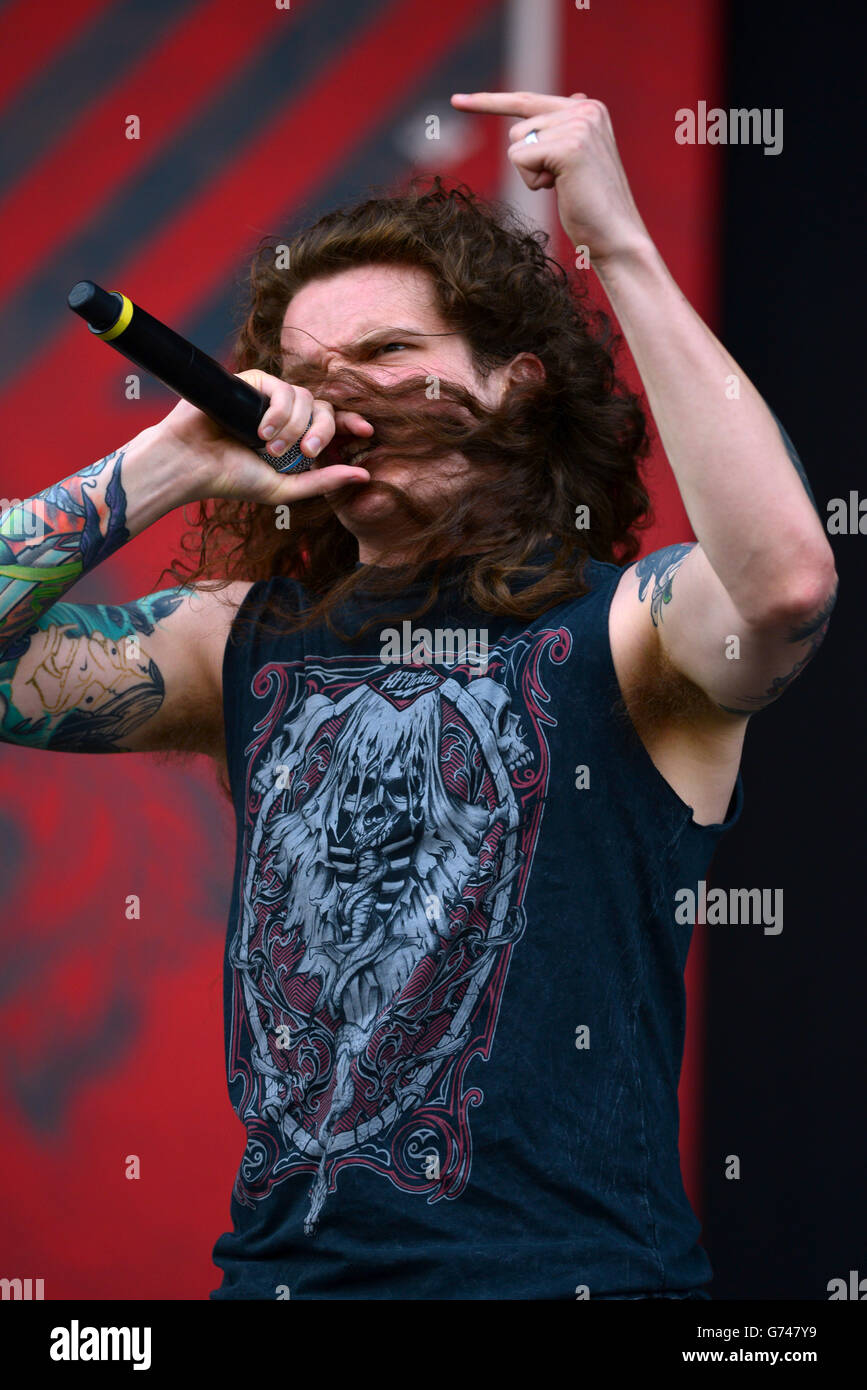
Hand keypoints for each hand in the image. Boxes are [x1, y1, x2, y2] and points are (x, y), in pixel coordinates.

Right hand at [153, 369, 373, 504]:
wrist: (190, 466)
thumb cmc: (232, 479)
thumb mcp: (285, 487)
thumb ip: (322, 481)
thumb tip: (365, 476)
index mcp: (296, 437)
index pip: (331, 422)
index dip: (351, 422)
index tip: (367, 432)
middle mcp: (285, 415)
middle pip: (323, 408)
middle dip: (322, 430)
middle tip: (306, 453)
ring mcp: (268, 398)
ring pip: (304, 397)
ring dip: (294, 425)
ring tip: (270, 447)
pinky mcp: (250, 383)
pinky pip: (280, 386)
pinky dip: (279, 410)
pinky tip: (262, 430)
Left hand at [450, 90, 650, 267]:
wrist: (615, 237)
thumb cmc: (592, 208)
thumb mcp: (577, 161)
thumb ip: (568, 130)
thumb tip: (573, 97)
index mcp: (589, 109)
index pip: (527, 100)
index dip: (489, 102)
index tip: (456, 101)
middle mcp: (585, 109)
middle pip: (519, 127)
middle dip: (529, 161)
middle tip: (560, 182)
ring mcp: (578, 126)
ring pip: (517, 143)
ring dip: (531, 173)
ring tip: (563, 186)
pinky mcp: (568, 147)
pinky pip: (520, 158)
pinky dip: (532, 181)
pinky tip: (560, 189)